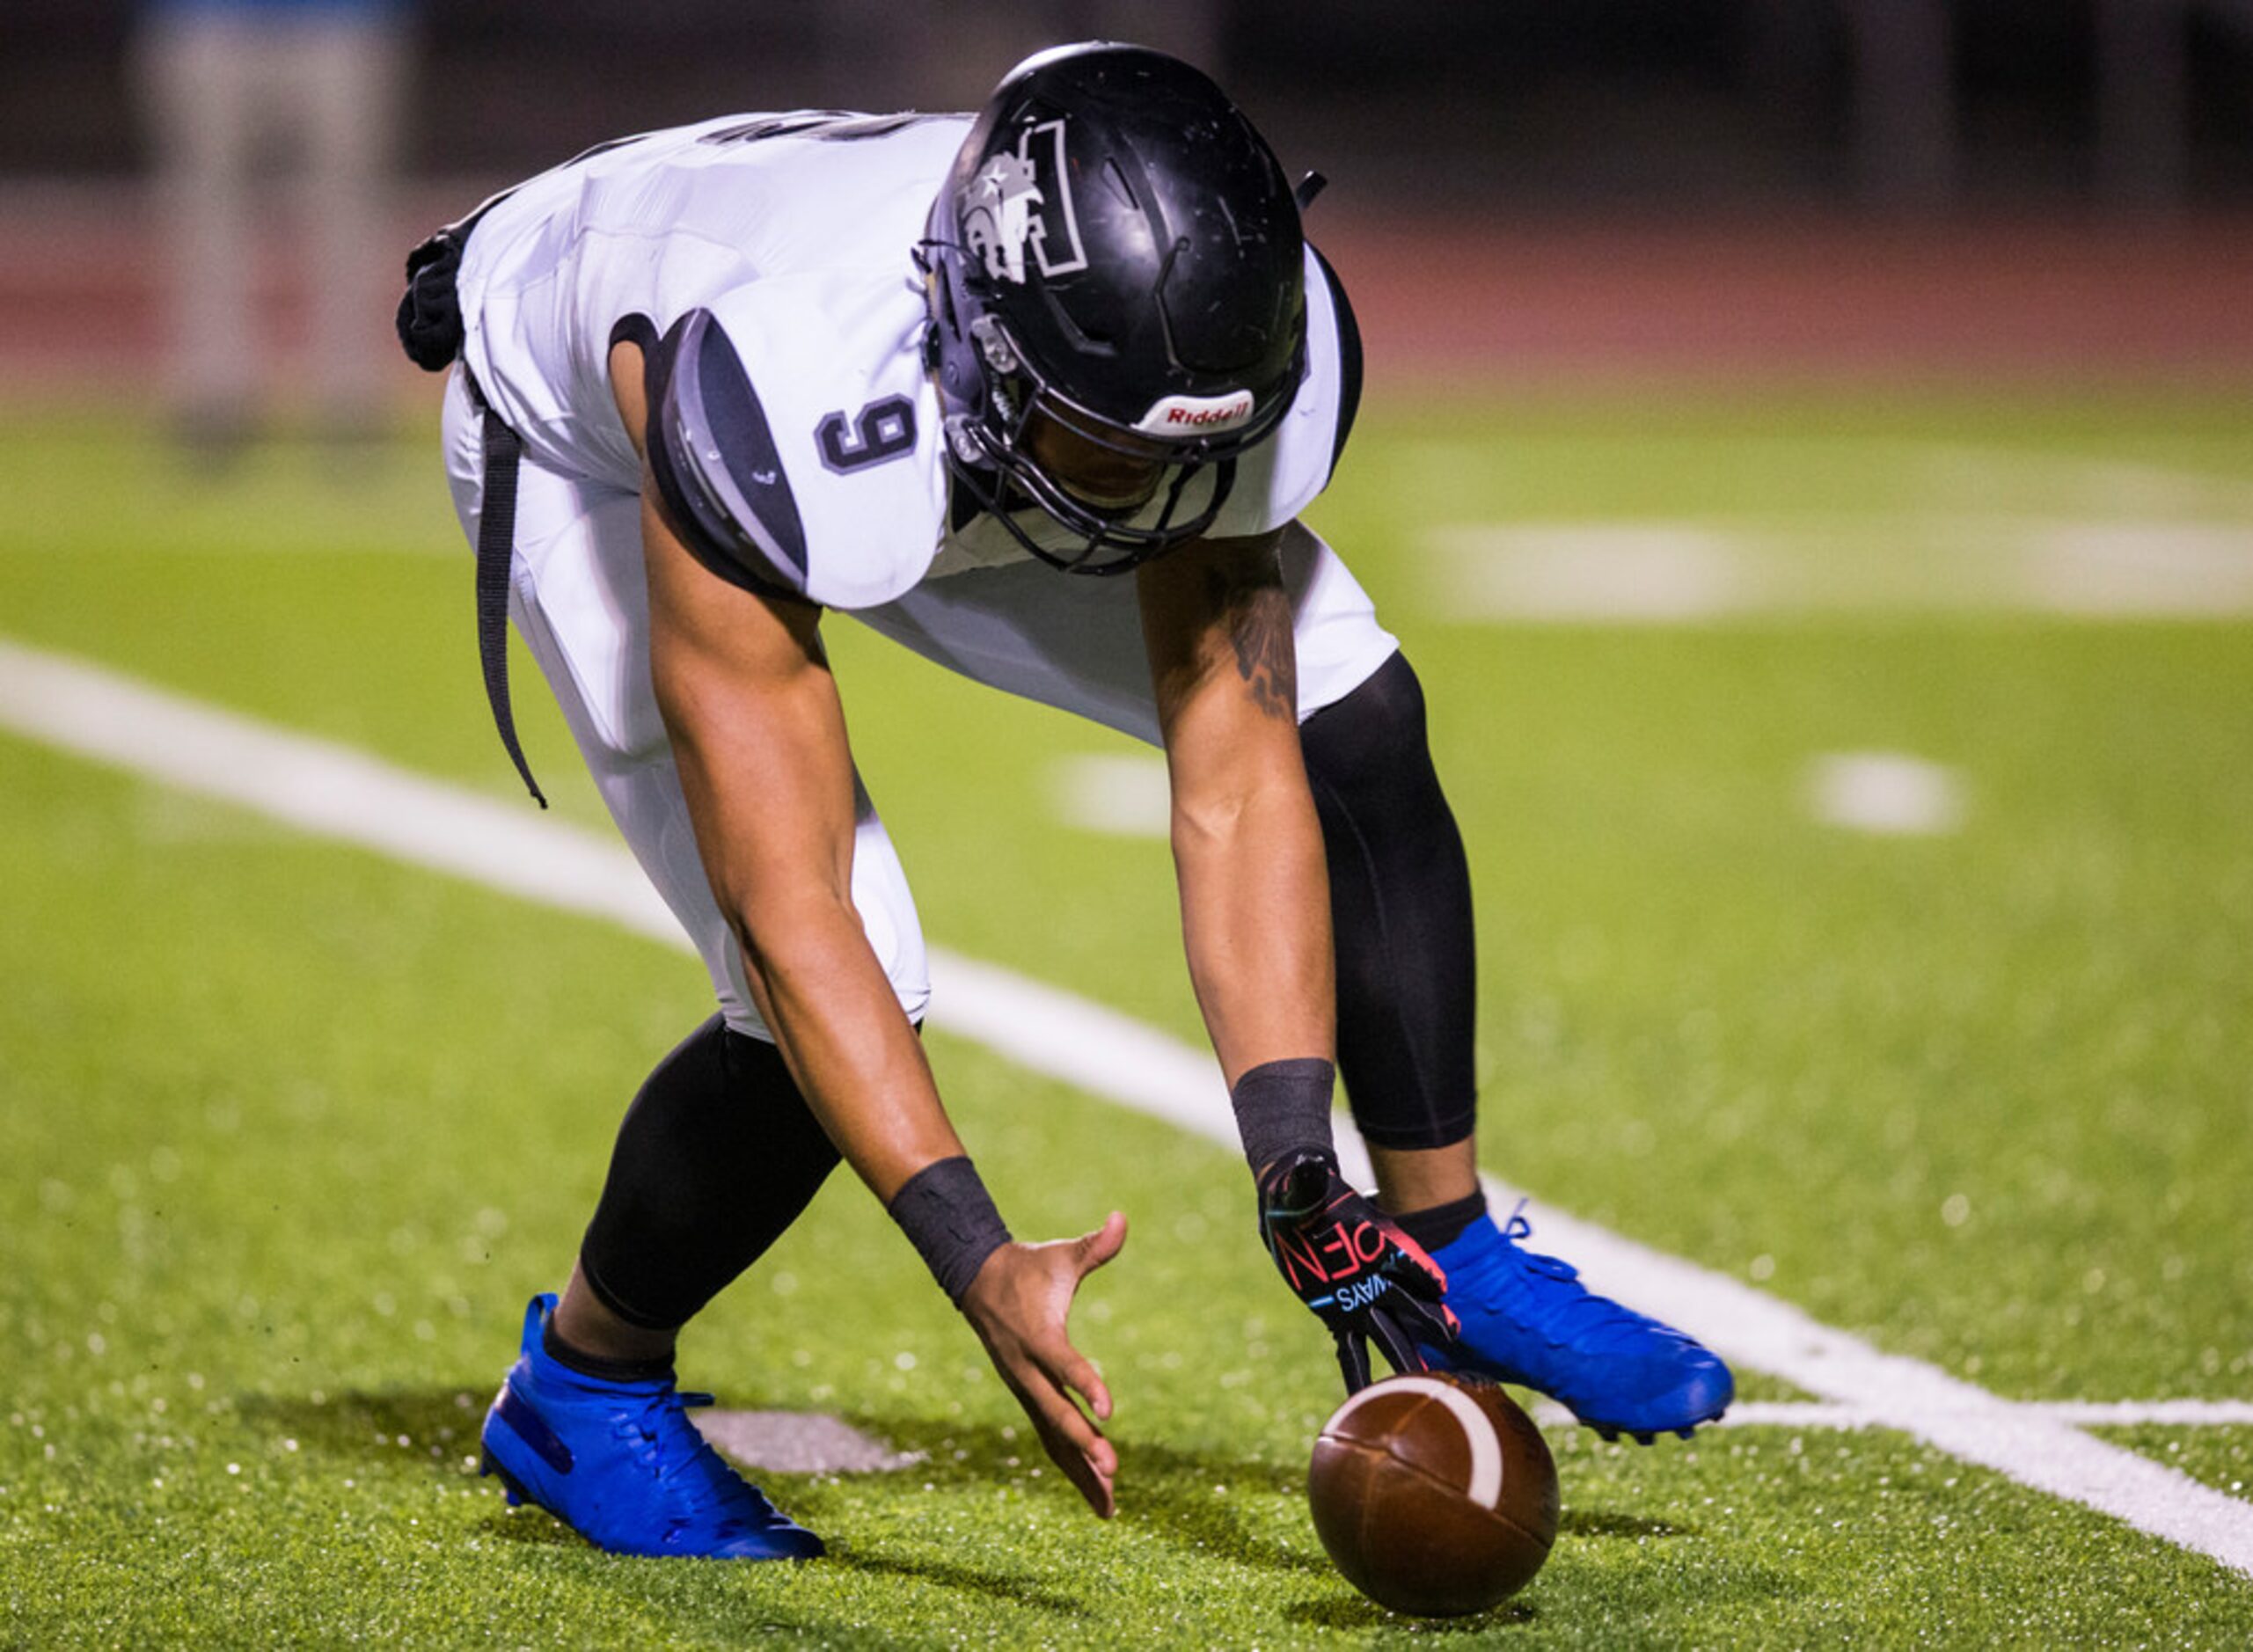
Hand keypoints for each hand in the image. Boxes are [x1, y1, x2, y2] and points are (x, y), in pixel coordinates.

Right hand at [958, 1211, 1127, 1516]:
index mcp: (1039, 1335)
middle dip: (1083, 1443)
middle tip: (1113, 1469)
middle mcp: (1027, 1370)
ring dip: (1079, 1471)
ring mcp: (1024, 1389)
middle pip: (1055, 1414)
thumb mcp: (1062, 1254)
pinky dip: (1071, 1467)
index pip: (1064, 1365)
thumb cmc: (1029, 1266)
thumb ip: (1096, 1245)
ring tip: (1110, 1509)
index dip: (1086, 1386)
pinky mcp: (1027, 1399)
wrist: (978, 1281)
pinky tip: (1097, 1494)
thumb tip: (1123, 1219)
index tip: (1110, 1411)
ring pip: (1052, 1438)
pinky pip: (1049, 1440)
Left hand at [1257, 1149, 1458, 1392]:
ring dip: (1408, 1354)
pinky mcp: (1337, 1316)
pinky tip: (1363, 1403)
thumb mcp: (1302, 1183)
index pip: (1405, 1257)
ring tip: (1428, 1381)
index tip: (1439, 1284)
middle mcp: (1375, 1276)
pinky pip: (1350, 1352)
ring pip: (1390, 1333)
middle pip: (1409, 1300)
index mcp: (1375, 1242)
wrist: (1294, 1203)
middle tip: (1452, 1333)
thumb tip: (1306, 1161)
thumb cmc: (1302, 1189)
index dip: (1419, 1268)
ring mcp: (1358, 1300)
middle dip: (1428, 1316)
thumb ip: (1308, 1178)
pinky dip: (1357, 1376)